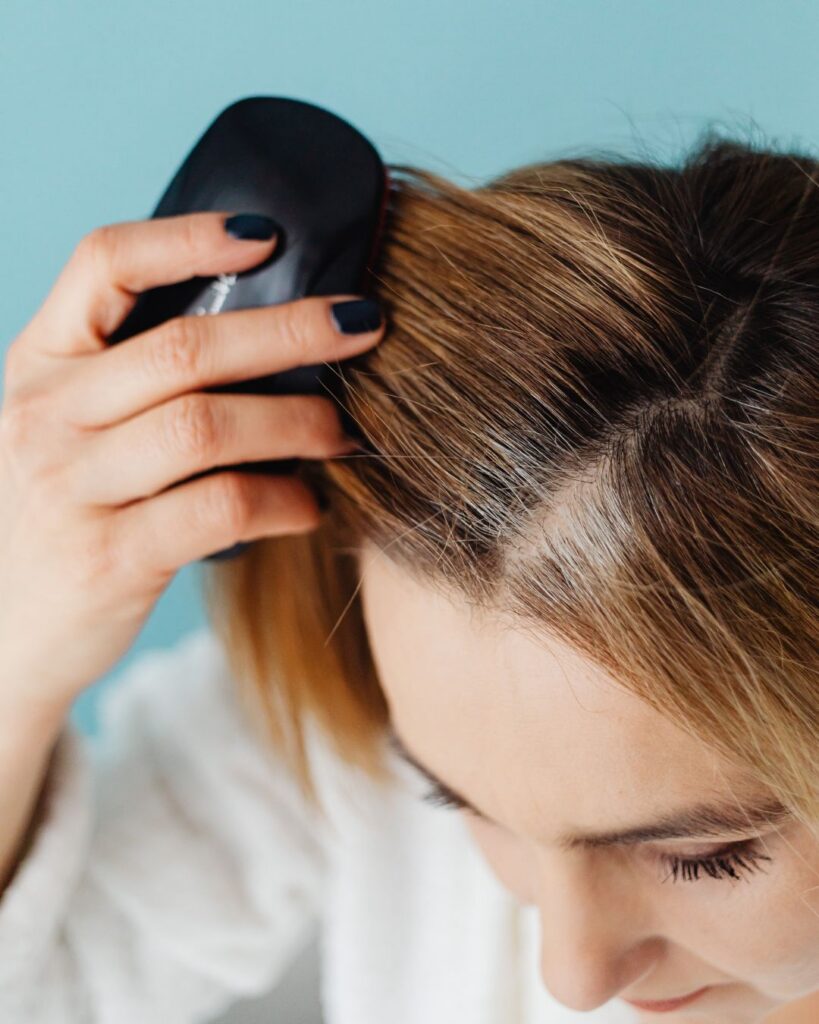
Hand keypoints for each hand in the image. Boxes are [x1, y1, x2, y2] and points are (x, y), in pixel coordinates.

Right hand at [0, 211, 383, 717]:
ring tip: (343, 432)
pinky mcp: (110, 558)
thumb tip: (276, 339)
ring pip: (205, 427)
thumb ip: (136, 381)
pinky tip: (310, 505)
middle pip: (183, 349)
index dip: (187, 237)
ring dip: (297, 422)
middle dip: (290, 331)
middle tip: (365, 324)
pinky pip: (219, 510)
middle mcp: (46, 415)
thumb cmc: (67, 512)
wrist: (3, 629)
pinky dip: (284, 501)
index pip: (103, 263)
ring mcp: (72, 488)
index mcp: (41, 362)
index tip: (268, 235)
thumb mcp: (73, 430)